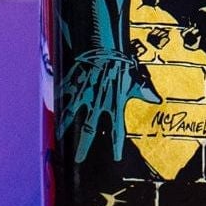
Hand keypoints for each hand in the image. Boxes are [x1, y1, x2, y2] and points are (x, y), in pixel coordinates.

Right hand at [57, 44, 143, 164]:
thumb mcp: (134, 79)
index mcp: (115, 103)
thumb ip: (143, 91)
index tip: (117, 158)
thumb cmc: (121, 63)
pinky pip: (62, 97)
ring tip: (58, 140)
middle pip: (89, 130)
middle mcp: (98, 102)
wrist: (105, 44)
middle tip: (78, 161)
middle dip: (83, 147)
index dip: (117, 145)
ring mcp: (83, 94)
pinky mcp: (72, 83)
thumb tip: (156, 99)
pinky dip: (54, 103)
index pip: (117, 130)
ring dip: (65, 128)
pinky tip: (49, 110)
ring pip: (71, 116)